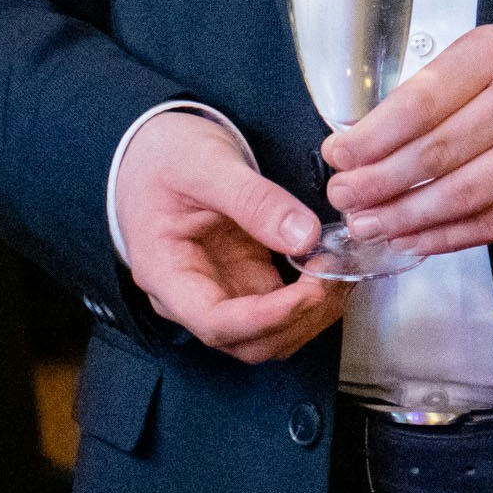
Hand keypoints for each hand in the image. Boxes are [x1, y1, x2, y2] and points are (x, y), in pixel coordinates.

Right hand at [112, 115, 348, 362]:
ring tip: (337, 270)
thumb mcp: (205, 165)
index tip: (309, 293)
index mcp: (165, 273)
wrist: (154, 150)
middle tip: (333, 276)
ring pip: (269, 335)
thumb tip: (304, 236)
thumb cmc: (164, 157)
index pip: (215, 322)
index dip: (266, 318)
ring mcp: (219, 291)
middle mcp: (190, 296)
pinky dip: (310, 299)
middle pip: (247, 341)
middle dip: (297, 319)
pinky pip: (280, 309)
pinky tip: (330, 269)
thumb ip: (254, 200)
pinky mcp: (243, 280)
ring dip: (309, 316)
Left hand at [327, 26, 492, 259]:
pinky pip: (492, 223)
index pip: (420, 102)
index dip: (372, 138)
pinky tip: (413, 239)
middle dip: (379, 182)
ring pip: (461, 195)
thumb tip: (359, 143)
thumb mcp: (485, 63)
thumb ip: (430, 95)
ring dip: (405, 216)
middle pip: (436, 153)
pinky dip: (446, 236)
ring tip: (369, 224)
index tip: (338, 157)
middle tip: (344, 197)